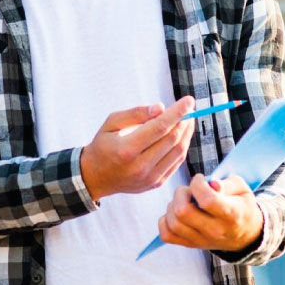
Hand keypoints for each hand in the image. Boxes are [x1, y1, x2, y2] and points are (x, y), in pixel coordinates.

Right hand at [79, 96, 195, 200]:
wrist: (95, 177)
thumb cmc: (103, 145)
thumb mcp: (111, 123)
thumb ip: (136, 114)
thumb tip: (161, 107)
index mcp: (127, 149)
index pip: (159, 127)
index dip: (177, 112)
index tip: (189, 100)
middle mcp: (140, 166)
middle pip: (172, 139)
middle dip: (184, 121)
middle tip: (189, 109)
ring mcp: (149, 178)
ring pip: (178, 152)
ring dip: (186, 134)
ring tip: (188, 120)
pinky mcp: (156, 183)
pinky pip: (176, 163)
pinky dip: (182, 147)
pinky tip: (181, 135)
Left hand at [157, 174, 263, 252]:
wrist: (246, 235)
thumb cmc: (242, 206)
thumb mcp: (242, 189)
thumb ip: (227, 183)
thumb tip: (212, 184)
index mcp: (231, 215)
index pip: (207, 200)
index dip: (197, 184)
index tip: (200, 179)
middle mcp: (215, 231)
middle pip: (183, 212)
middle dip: (181, 193)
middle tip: (190, 191)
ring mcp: (201, 240)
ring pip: (173, 223)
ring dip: (172, 206)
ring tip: (184, 201)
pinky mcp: (191, 245)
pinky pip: (167, 235)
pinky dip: (165, 221)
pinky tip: (176, 213)